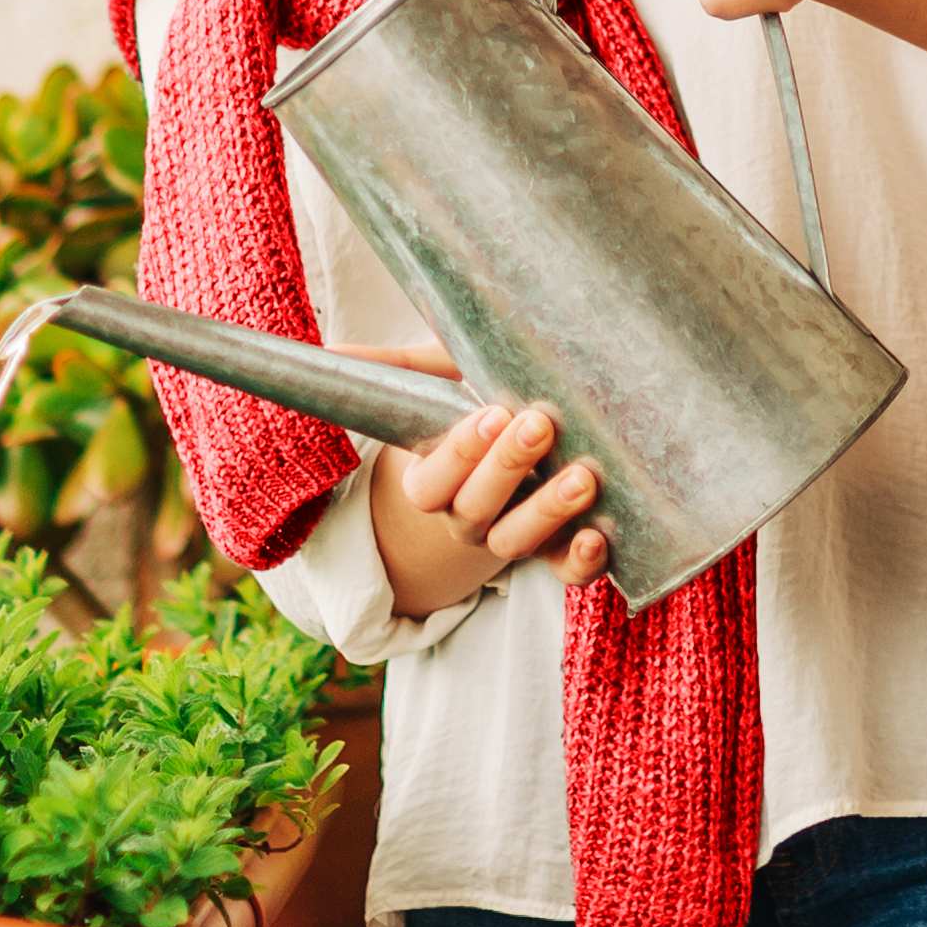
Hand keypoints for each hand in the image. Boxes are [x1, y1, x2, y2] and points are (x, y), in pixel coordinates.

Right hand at [330, 341, 610, 613]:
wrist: (515, 456)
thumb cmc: (470, 406)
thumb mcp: (435, 383)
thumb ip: (392, 369)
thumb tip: (328, 352)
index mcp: (433, 481)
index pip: (431, 482)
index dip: (459, 455)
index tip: (490, 413)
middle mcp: (468, 517)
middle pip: (476, 509)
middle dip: (506, 469)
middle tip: (538, 424)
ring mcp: (511, 538)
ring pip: (518, 541)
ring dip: (548, 513)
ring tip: (582, 476)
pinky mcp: (557, 553)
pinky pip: (565, 573)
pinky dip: (582, 563)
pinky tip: (599, 536)